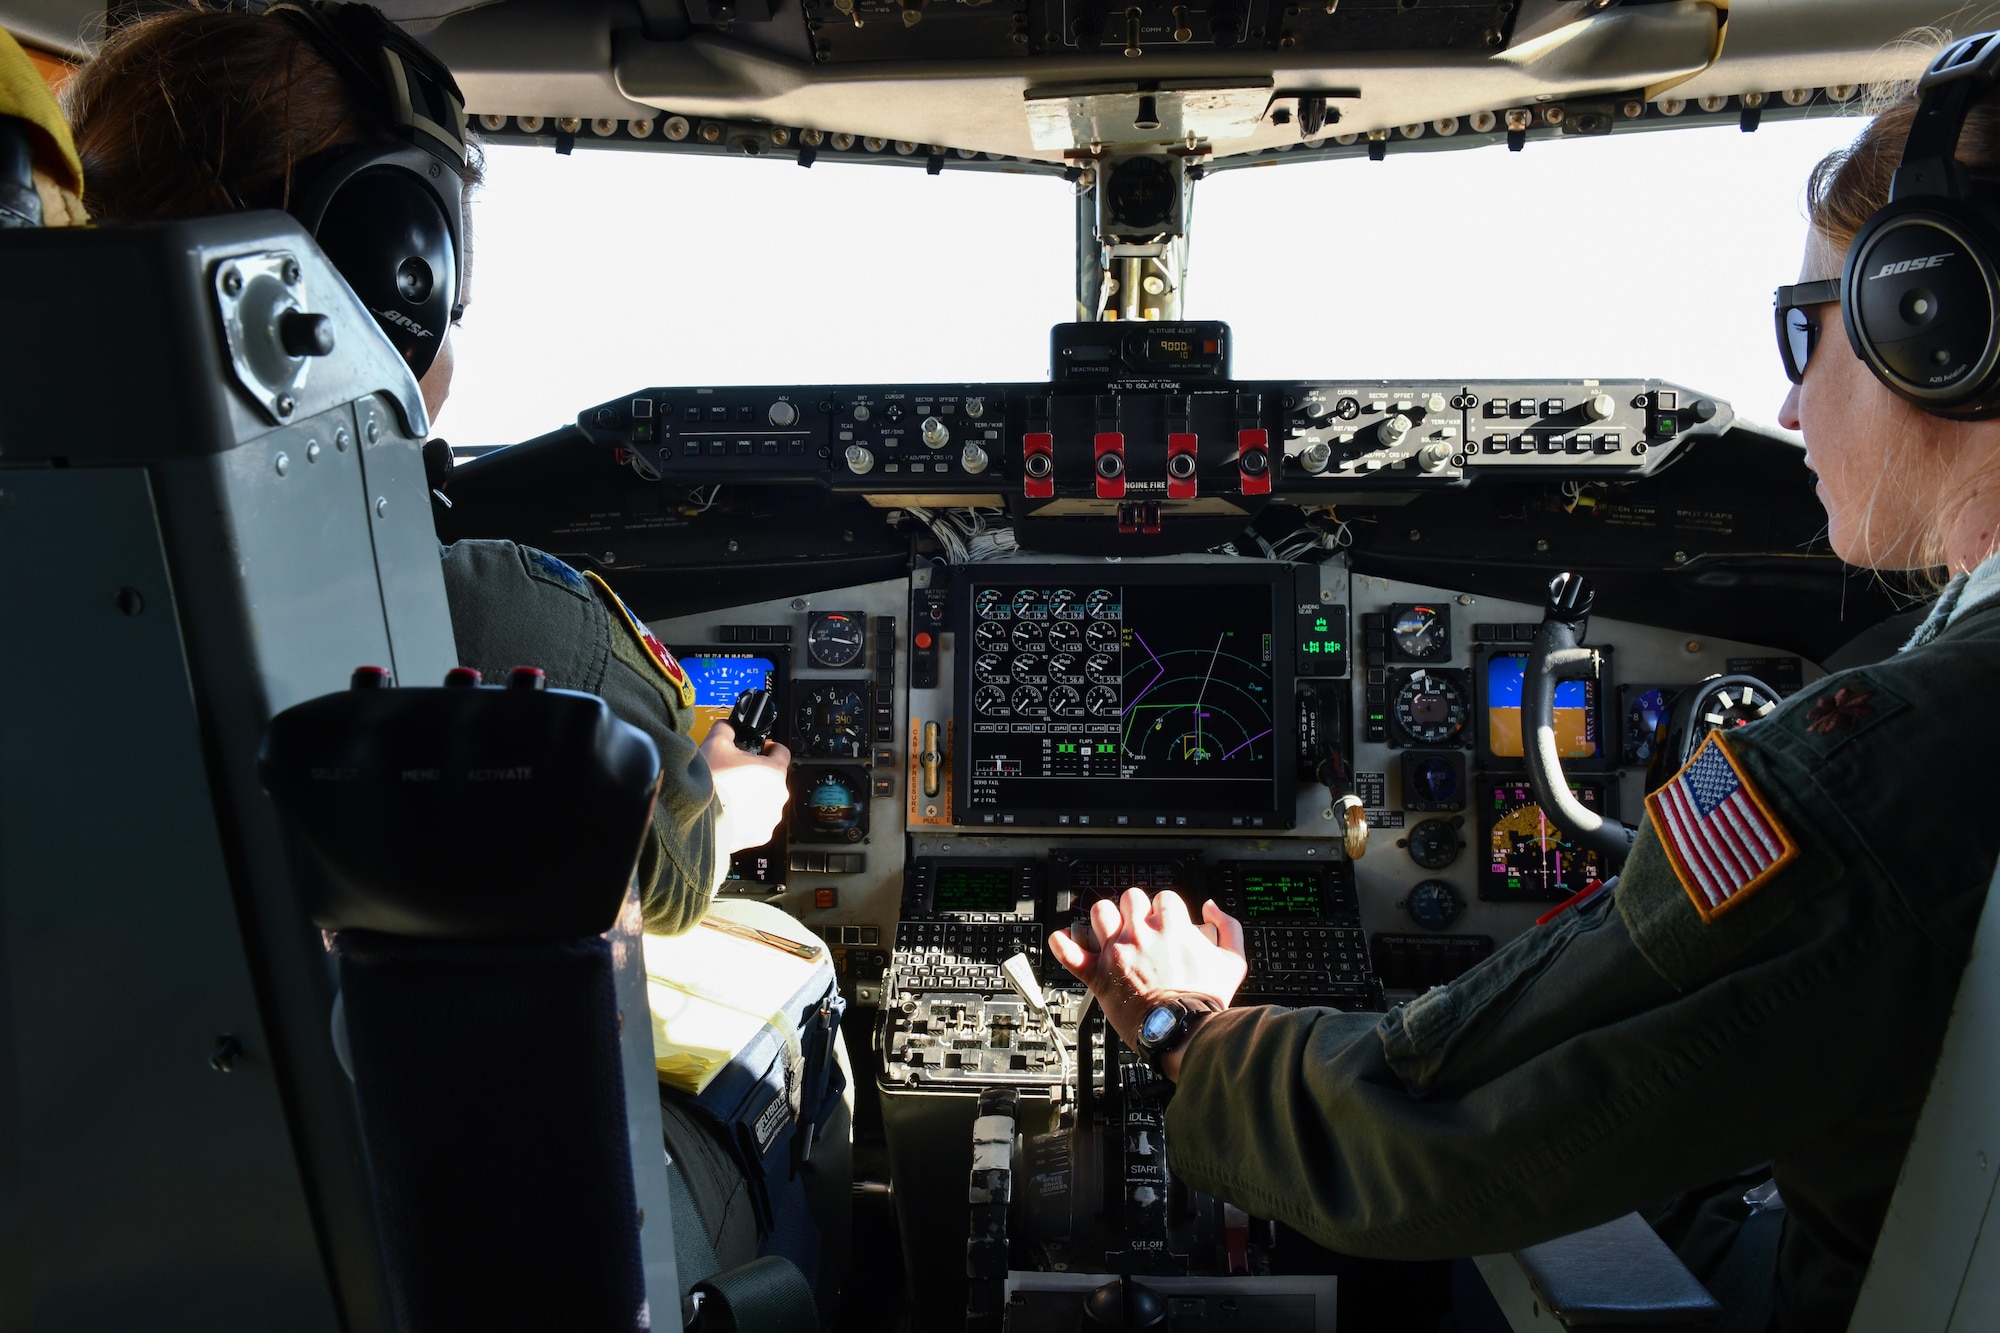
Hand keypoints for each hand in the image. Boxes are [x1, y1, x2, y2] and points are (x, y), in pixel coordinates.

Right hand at [699, 722, 791, 853]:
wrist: (695, 817)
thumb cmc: (709, 783)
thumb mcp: (716, 743)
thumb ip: (727, 729)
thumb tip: (728, 726)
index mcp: (774, 772)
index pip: (782, 752)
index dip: (769, 747)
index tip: (761, 749)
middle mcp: (778, 796)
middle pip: (773, 778)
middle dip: (757, 774)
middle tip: (736, 773)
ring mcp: (770, 818)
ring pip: (766, 801)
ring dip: (753, 796)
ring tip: (730, 794)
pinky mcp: (759, 835)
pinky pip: (757, 821)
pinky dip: (747, 816)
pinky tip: (730, 811)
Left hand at [1048, 889, 1246, 1055]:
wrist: (1182, 1031)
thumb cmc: (1204, 1001)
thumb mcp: (1233, 961)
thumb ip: (1228, 927)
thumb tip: (1212, 908)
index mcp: (1171, 926)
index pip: (1164, 898)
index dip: (1166, 909)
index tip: (1167, 923)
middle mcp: (1140, 934)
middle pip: (1130, 898)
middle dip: (1136, 910)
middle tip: (1141, 927)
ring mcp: (1116, 952)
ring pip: (1099, 913)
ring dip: (1105, 919)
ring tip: (1111, 931)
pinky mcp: (1099, 975)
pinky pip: (1070, 953)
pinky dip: (1063, 944)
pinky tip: (1064, 939)